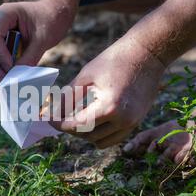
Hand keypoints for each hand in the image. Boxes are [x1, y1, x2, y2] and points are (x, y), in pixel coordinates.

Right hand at [0, 0, 75, 80]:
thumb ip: (30, 57)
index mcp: (4, 14)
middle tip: (5, 80)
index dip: (0, 56)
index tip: (12, 69)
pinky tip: (8, 75)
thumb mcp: (44, 39)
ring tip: (7, 80)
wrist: (52, 13)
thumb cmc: (49, 20)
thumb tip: (17, 77)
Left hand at [50, 37, 165, 147]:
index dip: (59, 123)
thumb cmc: (115, 60)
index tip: (47, 118)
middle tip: (59, 114)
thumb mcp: (86, 76)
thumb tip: (52, 113)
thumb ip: (68, 98)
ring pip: (100, 141)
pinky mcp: (137, 122)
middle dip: (70, 127)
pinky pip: (113, 138)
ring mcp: (132, 123)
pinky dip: (100, 133)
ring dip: (85, 133)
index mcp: (110, 107)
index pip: (77, 126)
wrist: (148, 53)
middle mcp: (123, 120)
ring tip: (76, 116)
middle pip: (87, 136)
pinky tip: (92, 119)